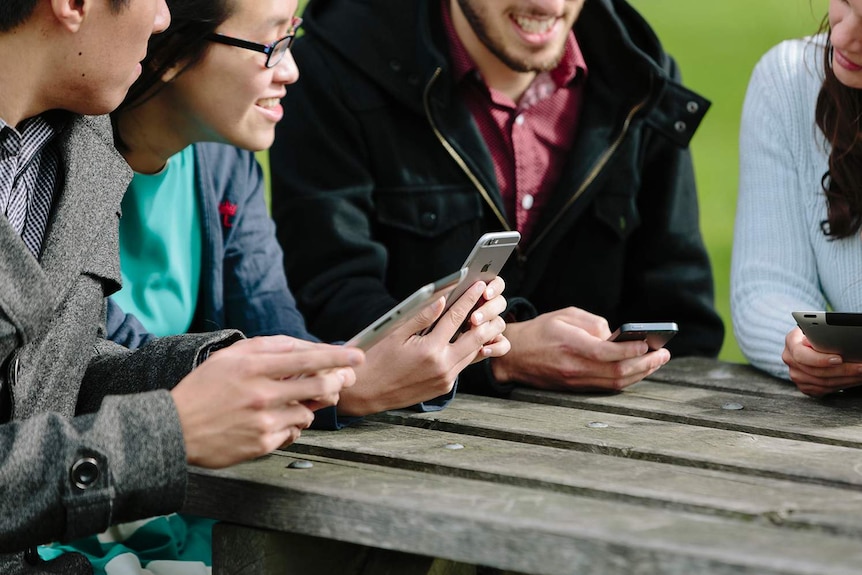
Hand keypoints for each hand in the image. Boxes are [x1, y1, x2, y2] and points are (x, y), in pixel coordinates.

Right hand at [171, 336, 362, 467]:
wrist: (175, 429)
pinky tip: (275, 420)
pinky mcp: (262, 443)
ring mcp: (263, 420)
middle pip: (319, 385)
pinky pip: (294, 432)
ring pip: (309, 412)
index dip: (337, 356)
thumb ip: (268, 347)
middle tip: (344, 379)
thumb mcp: (230, 356)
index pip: (307, 358)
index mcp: (253, 367)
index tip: (357, 355)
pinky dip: (292, 425)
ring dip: (308, 405)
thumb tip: (303, 346)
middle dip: (338, 381)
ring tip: (291, 401)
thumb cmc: (204, 389)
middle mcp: (261, 393)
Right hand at [339, 278, 507, 415]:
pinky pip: (463, 365)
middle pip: (476, 337)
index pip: (455, 318)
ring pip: (473, 353)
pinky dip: (470, 351)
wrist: (367, 392)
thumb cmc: (376, 359)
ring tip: (486, 317)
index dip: (468, 299)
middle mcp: (442, 366)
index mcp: (429, 350)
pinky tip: (471, 339)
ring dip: (482, 335)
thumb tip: (441, 299)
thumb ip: (422, 316)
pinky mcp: (444, 388)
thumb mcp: (395, 333)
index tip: (477, 285)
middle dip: (487, 318)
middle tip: (491, 302)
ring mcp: (445, 379)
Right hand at [489, 307, 669, 391]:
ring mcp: (575, 381)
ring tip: (657, 362)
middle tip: (663, 354)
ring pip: (615, 383)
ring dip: (641, 373)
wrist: (514, 356)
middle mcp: (574, 367)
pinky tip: (638, 369)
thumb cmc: (540, 331)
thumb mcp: (565, 315)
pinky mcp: (576, 388)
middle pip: (617, 372)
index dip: (631, 349)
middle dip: (645, 364)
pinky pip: (607, 386)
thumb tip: (617, 335)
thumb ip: (594, 323)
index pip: (607, 352)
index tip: (649, 343)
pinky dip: (626, 379)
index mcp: (570, 345)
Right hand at [782, 327, 861, 395]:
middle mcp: (789, 359)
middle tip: (860, 367)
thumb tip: (830, 340)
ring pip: (822, 383)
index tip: (840, 359)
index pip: (801, 355)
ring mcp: (796, 374)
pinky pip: (824, 389)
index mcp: (791, 342)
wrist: (811, 344)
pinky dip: (841, 385)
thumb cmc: (818, 334)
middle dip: (843, 370)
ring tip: (860, 372)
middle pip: (816, 372)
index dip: (820, 359)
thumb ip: (820, 335)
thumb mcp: (817, 329)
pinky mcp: (804, 386)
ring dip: (846, 379)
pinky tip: (853, 379)